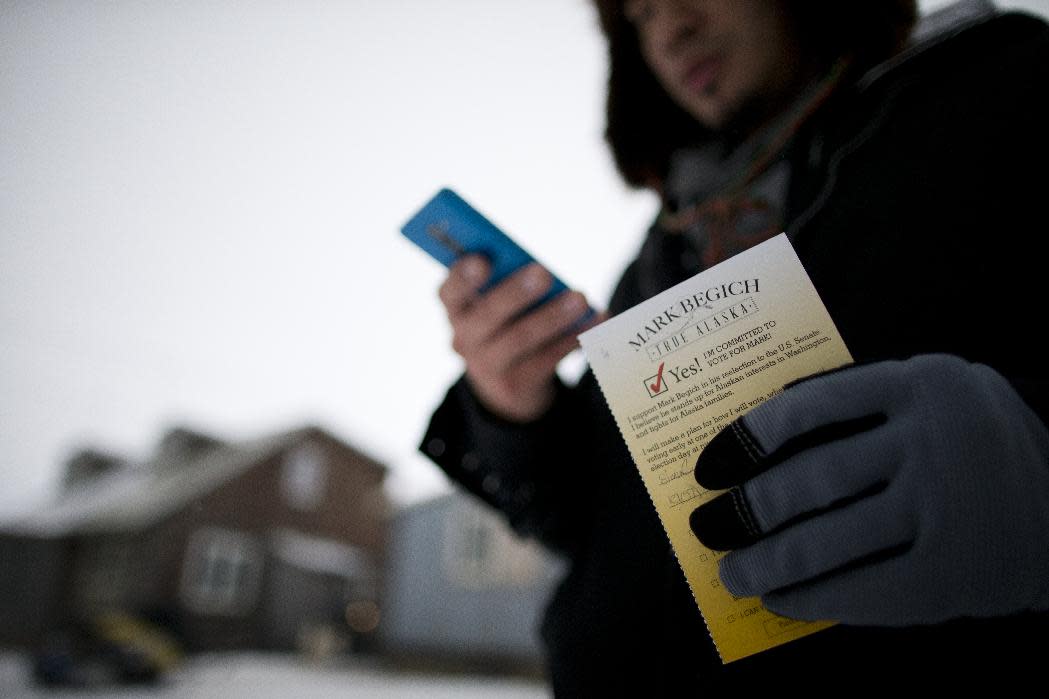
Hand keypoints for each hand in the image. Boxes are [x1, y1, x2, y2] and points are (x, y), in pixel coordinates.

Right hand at [438, 255, 600, 422]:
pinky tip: (596, 319)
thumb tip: (540, 271)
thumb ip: (507, 282)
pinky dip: (573, 337)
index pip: (450, 291)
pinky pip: (547, 359)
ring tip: (580, 298)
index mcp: (456, 308)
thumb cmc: (505, 321)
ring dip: (552, 316)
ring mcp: (487, 366)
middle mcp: (464, 338)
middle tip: (543, 273)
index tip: (482, 259)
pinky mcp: (516, 385)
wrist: (506, 382)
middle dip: (515, 293)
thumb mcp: (496, 301)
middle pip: (487, 316)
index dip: (463, 276)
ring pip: (520, 339)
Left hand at [688, 354, 1048, 625]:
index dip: (745, 439)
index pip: (807, 405)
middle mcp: (932, 440)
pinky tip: (781, 602)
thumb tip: (751, 452)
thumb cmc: (966, 440)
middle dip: (744, 513)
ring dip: (765, 565)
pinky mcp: (957, 572)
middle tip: (705, 530)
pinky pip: (864, 592)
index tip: (706, 468)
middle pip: (811, 480)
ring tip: (730, 576)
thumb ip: (857, 406)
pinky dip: (811, 600)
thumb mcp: (927, 396)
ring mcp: (946, 508)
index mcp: (918, 383)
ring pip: (828, 542)